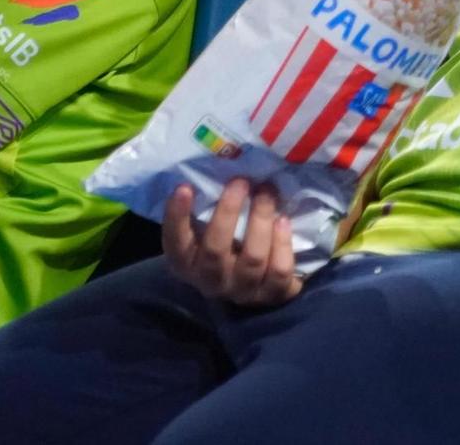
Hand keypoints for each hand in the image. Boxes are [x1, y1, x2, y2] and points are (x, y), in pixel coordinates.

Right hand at [163, 180, 303, 306]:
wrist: (254, 284)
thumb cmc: (226, 243)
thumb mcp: (207, 231)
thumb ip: (206, 210)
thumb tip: (215, 165)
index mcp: (188, 264)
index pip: (175, 243)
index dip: (177, 217)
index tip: (184, 187)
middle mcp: (212, 281)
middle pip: (215, 250)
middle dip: (228, 212)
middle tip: (240, 181)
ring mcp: (243, 291)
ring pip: (252, 259)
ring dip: (261, 220)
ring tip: (267, 192)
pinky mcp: (273, 294)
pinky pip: (279, 272)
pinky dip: (283, 244)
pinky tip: (284, 220)